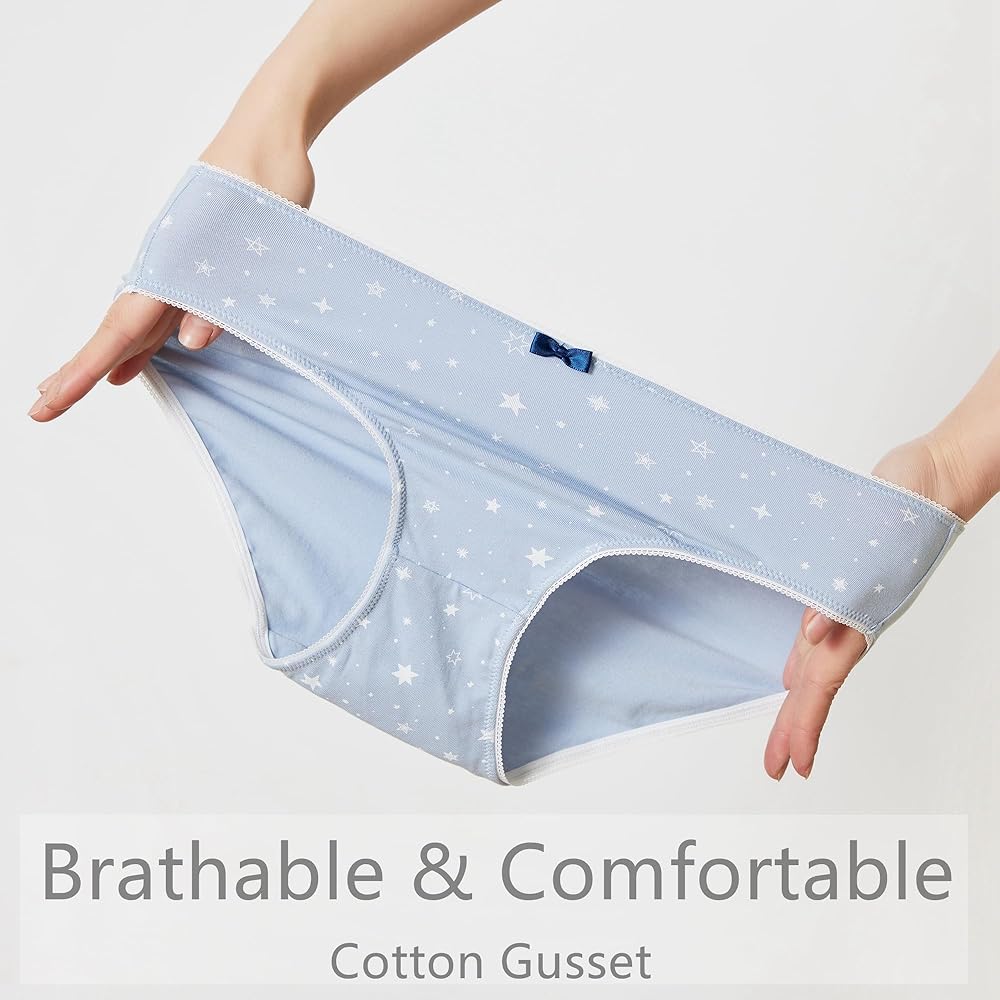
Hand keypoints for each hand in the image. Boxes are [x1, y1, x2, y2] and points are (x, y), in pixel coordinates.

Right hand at [27, 140, 314, 422]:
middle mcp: (165, 271)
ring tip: (77, 391)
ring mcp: (178, 270)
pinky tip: (137, 364)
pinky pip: (163, 314)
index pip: (118, 331)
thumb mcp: (253, 245)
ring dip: (109, 360)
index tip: (47, 402)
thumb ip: (222, 296)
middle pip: (115, 332)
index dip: (81, 371)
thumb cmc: (264, 186)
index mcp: (170, 267)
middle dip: (79, 372)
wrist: (270, 139)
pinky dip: (147, 343)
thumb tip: (189, 344)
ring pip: (135, 325)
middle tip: (42, 409)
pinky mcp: (197, 267)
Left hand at [763, 432, 968, 780]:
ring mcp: (849, 603)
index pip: (821, 685)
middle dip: (794, 727)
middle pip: (815, 684)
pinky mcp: (841, 582)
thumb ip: (841, 593)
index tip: (792, 764)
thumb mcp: (869, 547)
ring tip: (785, 731)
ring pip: (816, 661)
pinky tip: (794, 666)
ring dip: (798, 698)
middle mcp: (851, 618)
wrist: (931, 475)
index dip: (804, 725)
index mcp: (856, 618)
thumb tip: (811, 632)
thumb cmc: (908, 504)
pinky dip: (802, 654)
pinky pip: (817, 630)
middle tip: (775, 766)